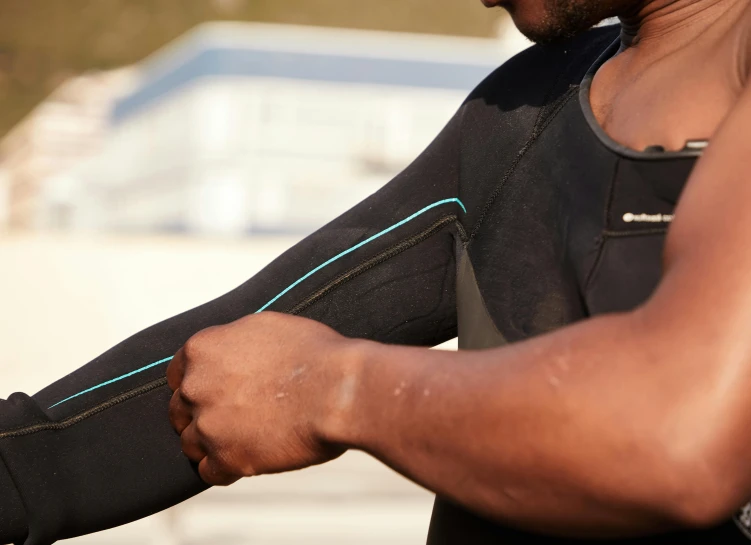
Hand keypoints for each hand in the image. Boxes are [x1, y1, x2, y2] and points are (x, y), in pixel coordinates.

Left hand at [166, 312, 357, 485]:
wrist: (339, 390)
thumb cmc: (315, 356)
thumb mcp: (266, 327)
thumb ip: (233, 342)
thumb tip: (229, 352)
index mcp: (202, 349)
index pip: (177, 373)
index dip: (196, 384)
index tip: (212, 392)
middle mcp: (196, 387)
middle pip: (179, 411)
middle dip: (201, 415)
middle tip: (232, 418)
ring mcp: (208, 425)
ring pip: (191, 443)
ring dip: (212, 444)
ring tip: (246, 439)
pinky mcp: (226, 459)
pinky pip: (209, 471)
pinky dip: (227, 468)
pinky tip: (251, 457)